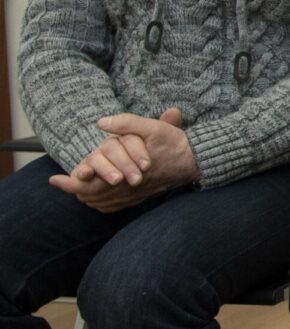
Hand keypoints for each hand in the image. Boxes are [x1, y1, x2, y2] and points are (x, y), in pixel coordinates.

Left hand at [51, 108, 198, 212]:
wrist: (195, 161)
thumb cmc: (173, 143)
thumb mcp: (152, 127)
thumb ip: (126, 123)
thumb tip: (101, 122)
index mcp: (125, 172)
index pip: (89, 183)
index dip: (70, 182)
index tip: (55, 179)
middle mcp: (128, 188)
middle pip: (91, 195)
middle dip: (74, 189)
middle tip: (62, 183)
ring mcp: (134, 195)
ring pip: (101, 202)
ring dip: (86, 196)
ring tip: (76, 188)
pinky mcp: (141, 197)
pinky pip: (115, 206)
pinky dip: (101, 203)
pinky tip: (97, 198)